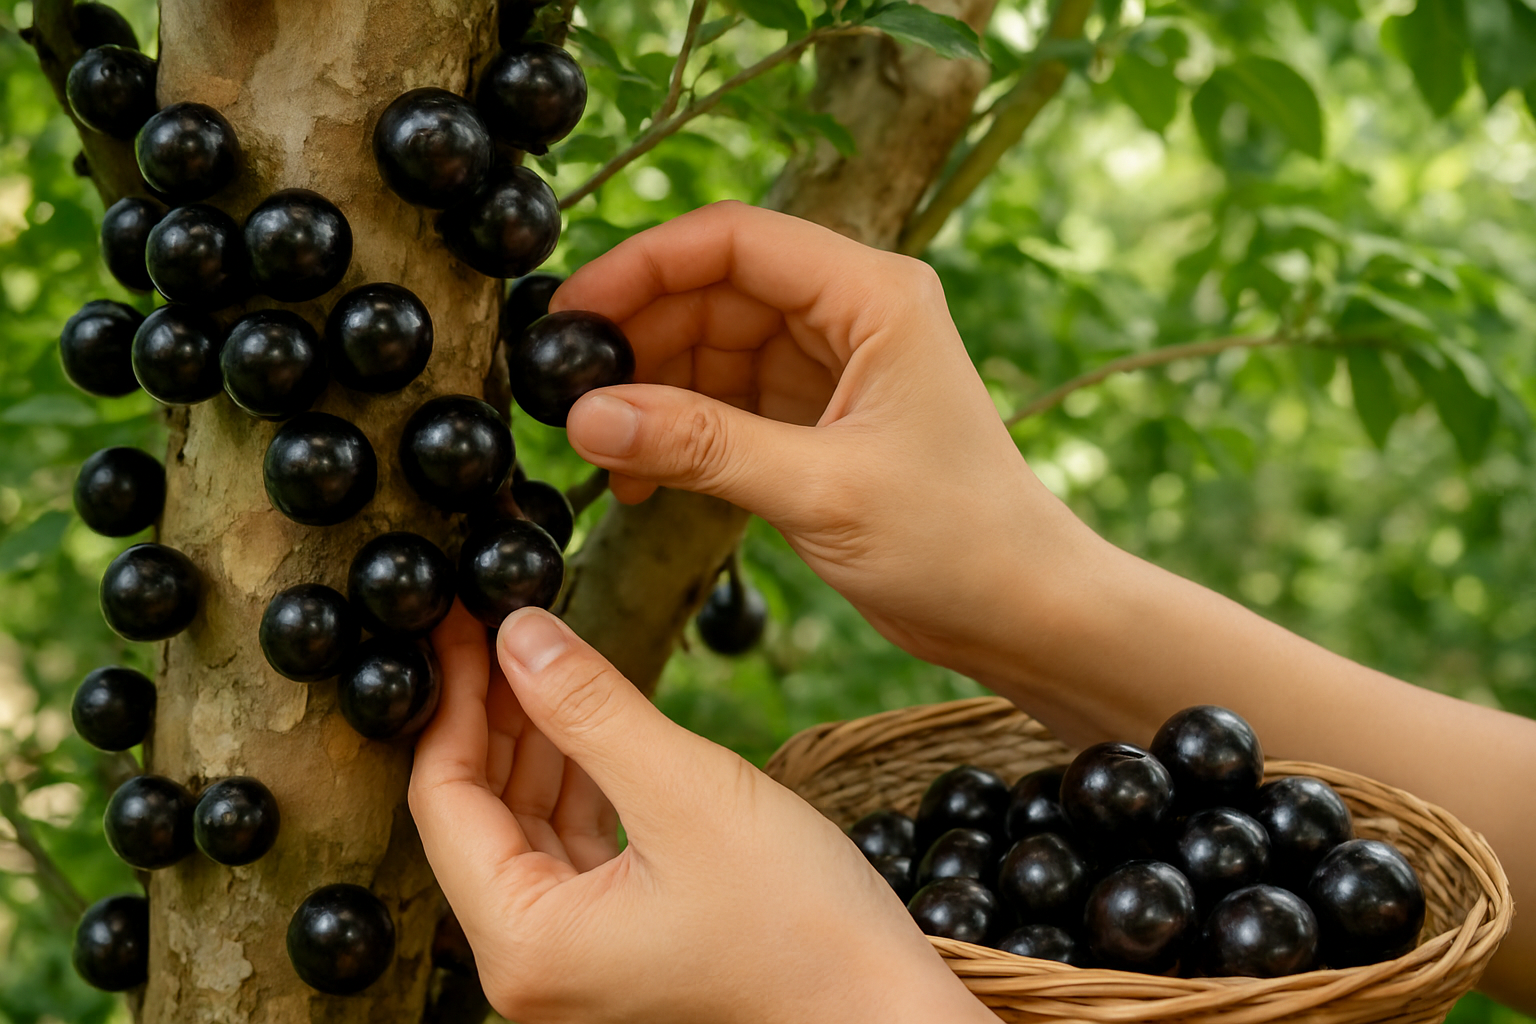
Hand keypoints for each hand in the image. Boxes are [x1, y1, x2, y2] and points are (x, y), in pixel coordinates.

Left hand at [410, 602, 993, 1023]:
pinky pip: (570, 848)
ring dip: (535, 741)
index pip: (444, 802)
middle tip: (501, 621)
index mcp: (527, 943)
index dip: (451, 699)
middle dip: (490, 712)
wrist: (883, 1009)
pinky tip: (587, 719)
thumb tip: (515, 631)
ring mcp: (574, 960)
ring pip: (524, 827)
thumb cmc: (799, 919)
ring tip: (544, 653)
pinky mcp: (617, 945)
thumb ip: (589, 708)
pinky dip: (575, 780)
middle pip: (477, 815)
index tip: (459, 619)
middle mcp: (532, 964)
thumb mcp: (684, 790)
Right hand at [554, 201, 1103, 678]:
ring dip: (653, 395)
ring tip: (601, 453)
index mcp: (874, 294)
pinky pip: (728, 402)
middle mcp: (853, 313)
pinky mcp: (819, 418)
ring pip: (712, 348)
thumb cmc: (955, 542)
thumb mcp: (819, 489)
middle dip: (638, 340)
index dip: (642, 265)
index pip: (735, 240)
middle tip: (568, 398)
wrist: (1021, 611)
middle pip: (714, 291)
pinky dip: (681, 433)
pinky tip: (639, 480)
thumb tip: (586, 416)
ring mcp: (834, 366)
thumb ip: (701, 446)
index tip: (571, 314)